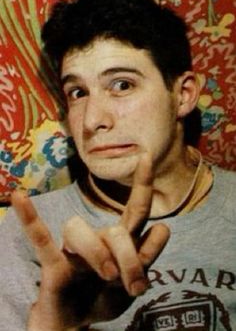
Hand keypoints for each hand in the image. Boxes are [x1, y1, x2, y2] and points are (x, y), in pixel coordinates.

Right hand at [11, 153, 169, 329]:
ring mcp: (75, 248)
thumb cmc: (104, 297)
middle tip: (135, 287)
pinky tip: (19, 198)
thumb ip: (146, 257)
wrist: (76, 324)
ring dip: (100, 256)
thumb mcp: (133, 283)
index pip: (135, 207)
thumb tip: (163, 226)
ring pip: (82, 232)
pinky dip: (30, 218)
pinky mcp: (53, 263)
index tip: (145, 156)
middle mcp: (98, 237)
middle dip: (130, 258)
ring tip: (108, 278)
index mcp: (120, 240)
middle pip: (116, 230)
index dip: (142, 183)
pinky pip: (41, 238)